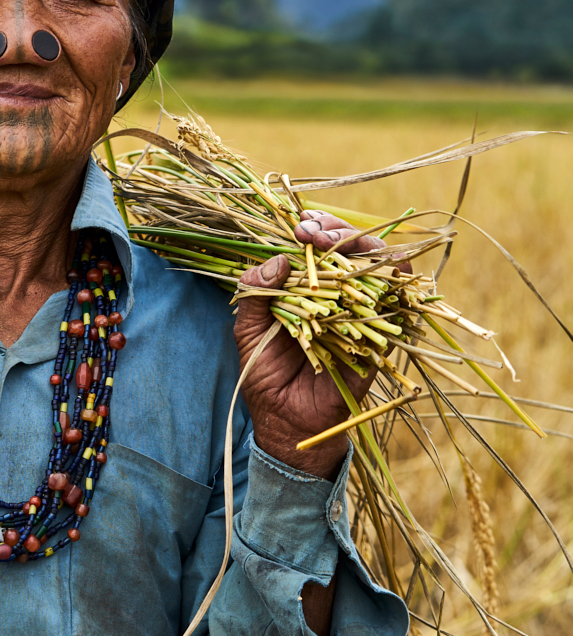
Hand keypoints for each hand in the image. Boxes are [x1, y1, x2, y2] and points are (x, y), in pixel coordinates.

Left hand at [231, 210, 397, 478]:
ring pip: (382, 268)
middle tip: (313, 232)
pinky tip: (371, 273)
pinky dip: (391, 285)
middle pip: (355, 248)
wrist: (285, 421)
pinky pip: (397, 308)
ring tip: (333, 246)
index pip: (323, 246)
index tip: (301, 224)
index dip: (318, 227)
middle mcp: (341, 296)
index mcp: (310, 287)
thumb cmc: (265, 372)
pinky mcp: (381, 340)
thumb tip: (278, 261)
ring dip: (363, 249)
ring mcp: (363, 315)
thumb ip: (255, 292)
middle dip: (338, 231)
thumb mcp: (248, 328)